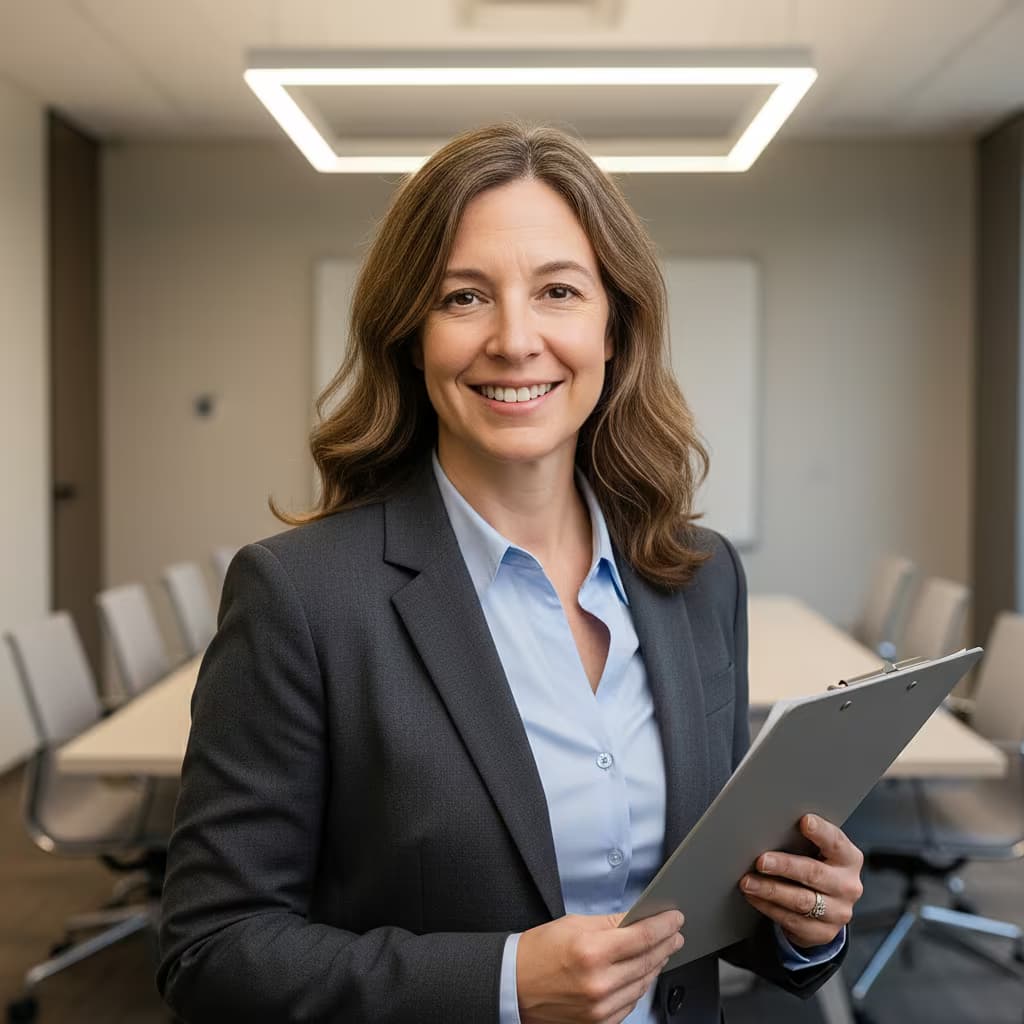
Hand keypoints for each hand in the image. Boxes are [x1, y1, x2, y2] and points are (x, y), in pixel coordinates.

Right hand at [516, 909, 683, 1023]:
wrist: (514, 986)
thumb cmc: (538, 953)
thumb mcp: (573, 925)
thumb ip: (609, 923)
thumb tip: (638, 919)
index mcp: (591, 951)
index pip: (642, 937)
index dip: (664, 926)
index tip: (675, 918)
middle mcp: (598, 983)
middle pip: (647, 960)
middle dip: (666, 944)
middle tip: (675, 932)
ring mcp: (600, 1008)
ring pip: (643, 984)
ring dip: (656, 964)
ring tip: (662, 950)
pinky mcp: (599, 1023)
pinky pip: (631, 1003)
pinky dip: (640, 985)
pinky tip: (643, 972)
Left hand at [738, 814, 863, 948]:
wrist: (827, 907)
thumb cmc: (817, 867)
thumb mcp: (819, 852)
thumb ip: (804, 840)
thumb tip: (772, 826)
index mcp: (849, 859)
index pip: (836, 842)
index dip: (821, 832)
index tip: (804, 821)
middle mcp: (847, 886)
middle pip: (814, 873)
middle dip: (784, 866)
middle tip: (761, 861)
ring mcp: (838, 912)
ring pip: (800, 900)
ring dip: (770, 890)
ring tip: (748, 882)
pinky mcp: (822, 932)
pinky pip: (792, 920)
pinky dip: (768, 907)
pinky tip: (754, 897)